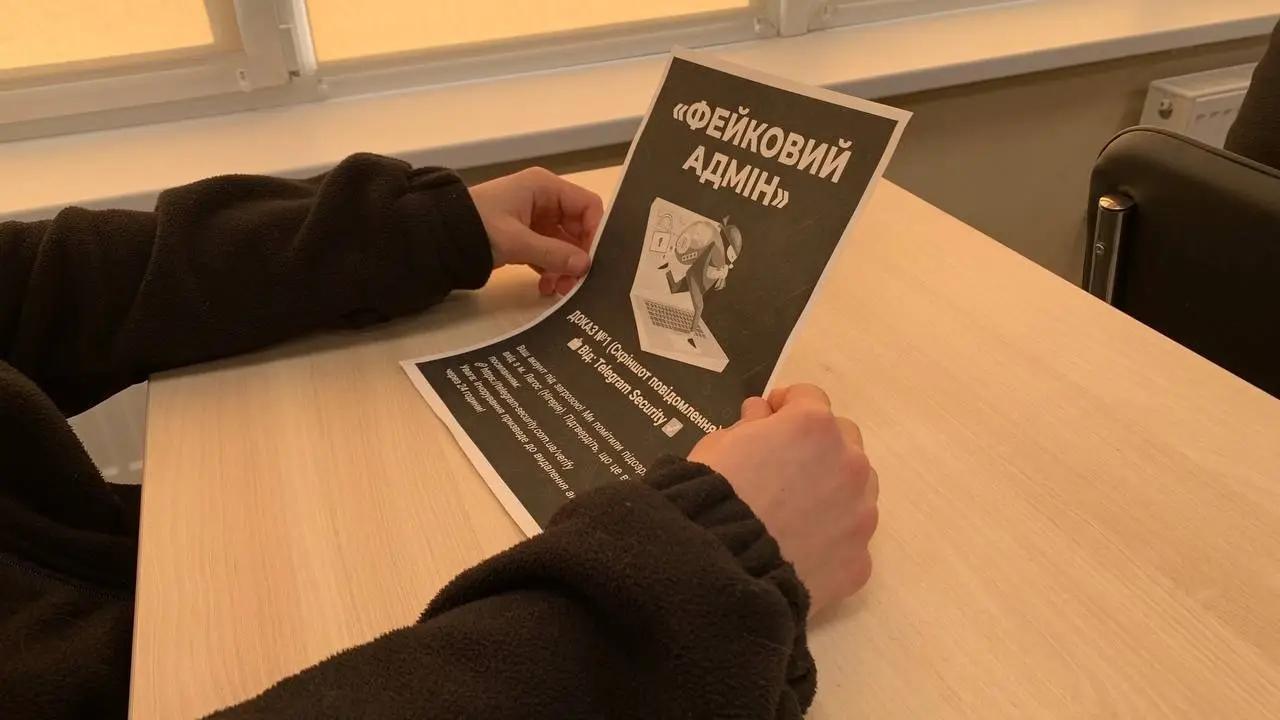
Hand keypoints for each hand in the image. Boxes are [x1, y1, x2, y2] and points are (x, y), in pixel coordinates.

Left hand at [468, 167, 603, 295]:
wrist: (438, 236)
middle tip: (575, 283)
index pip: (588, 205)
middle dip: (578, 257)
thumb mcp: (516, 241)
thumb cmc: (478, 228)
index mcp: (545, 187)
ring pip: (564, 245)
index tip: (594, 260)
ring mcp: (535, 219)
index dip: (596, 231)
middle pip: (578, 228)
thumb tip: (585, 266)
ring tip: (558, 290)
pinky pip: (548, 253)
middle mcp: (544, 200)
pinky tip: (546, 289)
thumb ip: (553, 253)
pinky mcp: (525, 237)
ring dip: (564, 268)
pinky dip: (550, 270)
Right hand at [688, 384, 878, 614]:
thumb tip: (762, 415)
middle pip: (844, 439)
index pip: (808, 398)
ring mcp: (861, 514)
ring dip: (834, 488)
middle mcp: (849, 464)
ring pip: (857, 488)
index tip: (768, 417)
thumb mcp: (718, 445)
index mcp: (813, 427)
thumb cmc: (712, 497)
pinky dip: (830, 537)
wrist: (720, 572)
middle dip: (818, 444)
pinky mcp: (860, 560)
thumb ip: (749, 424)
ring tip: (797, 510)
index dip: (784, 405)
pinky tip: (800, 548)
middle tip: (786, 463)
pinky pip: (849, 538)